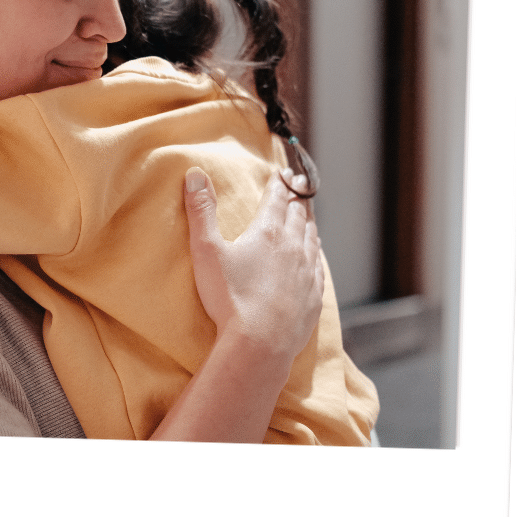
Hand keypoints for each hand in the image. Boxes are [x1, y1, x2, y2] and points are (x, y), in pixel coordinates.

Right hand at [183, 166, 323, 371]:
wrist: (260, 344)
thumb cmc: (230, 298)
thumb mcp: (207, 251)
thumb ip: (201, 211)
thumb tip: (195, 174)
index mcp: (268, 232)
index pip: (277, 199)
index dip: (280, 183)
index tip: (284, 172)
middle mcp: (293, 247)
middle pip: (298, 214)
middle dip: (297, 196)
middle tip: (299, 183)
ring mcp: (307, 272)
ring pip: (312, 237)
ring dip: (309, 221)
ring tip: (307, 214)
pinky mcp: (313, 296)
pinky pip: (319, 266)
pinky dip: (316, 252)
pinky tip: (315, 254)